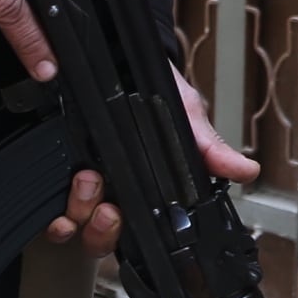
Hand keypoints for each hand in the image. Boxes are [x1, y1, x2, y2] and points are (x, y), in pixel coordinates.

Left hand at [49, 65, 260, 254]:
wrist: (123, 59)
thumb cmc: (158, 92)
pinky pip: (50, 206)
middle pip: (101, 238)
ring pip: (73, 227)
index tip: (125, 219)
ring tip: (87, 179)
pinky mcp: (58, 171)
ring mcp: (82, 186)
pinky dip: (53, 207)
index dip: (124, 235)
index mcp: (142, 191)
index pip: (134, 233)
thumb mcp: (187, 119)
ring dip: (79, 210)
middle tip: (109, 208)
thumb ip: (211, 149)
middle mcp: (111, 194)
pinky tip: (62, 192)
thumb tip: (246, 170)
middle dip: (102, 229)